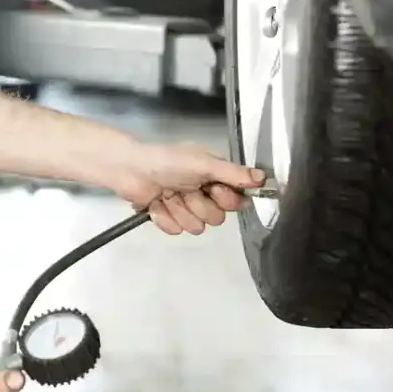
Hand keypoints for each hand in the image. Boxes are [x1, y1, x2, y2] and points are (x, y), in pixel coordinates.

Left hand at [117, 143, 265, 234]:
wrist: (130, 170)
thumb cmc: (167, 161)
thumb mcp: (203, 163)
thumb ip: (233, 173)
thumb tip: (263, 178)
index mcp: (216, 177)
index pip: (237, 201)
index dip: (225, 199)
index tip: (212, 188)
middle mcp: (204, 194)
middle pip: (217, 218)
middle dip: (199, 205)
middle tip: (185, 190)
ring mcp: (186, 208)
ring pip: (196, 227)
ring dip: (180, 210)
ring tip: (168, 194)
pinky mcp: (168, 218)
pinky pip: (176, 230)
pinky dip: (164, 216)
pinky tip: (156, 203)